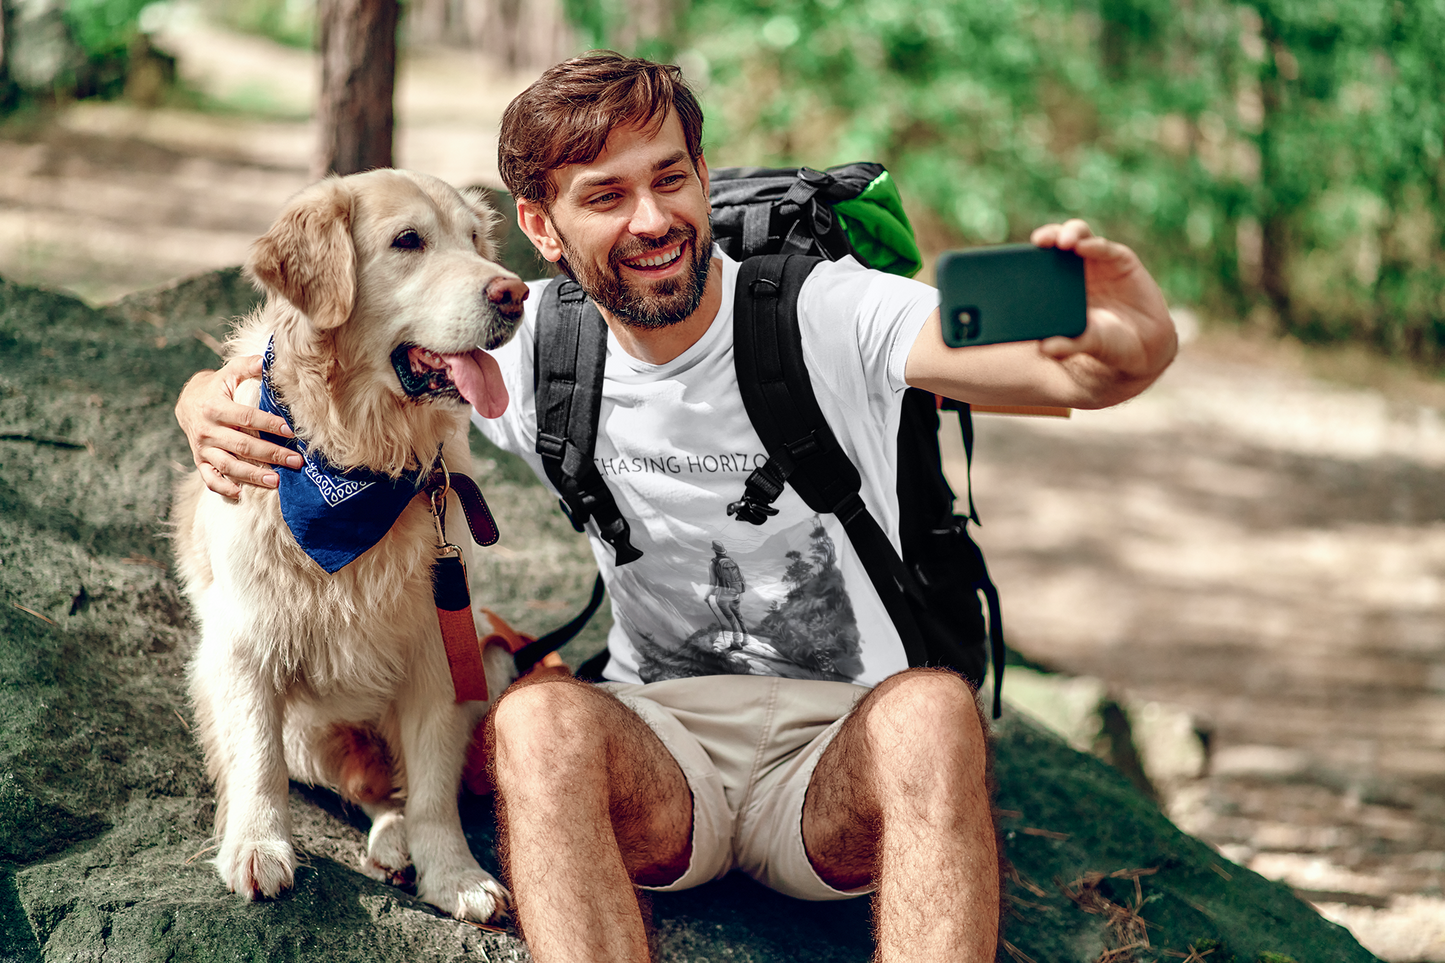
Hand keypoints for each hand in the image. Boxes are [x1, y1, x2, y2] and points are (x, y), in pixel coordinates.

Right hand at [175, 356, 303, 497]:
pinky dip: (223, 488)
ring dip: (253, 475)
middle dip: (271, 454)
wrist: (187, 402)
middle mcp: (207, 430)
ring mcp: (202, 448)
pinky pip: (209, 478)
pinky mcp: (200, 461)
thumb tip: (270, 360)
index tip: (291, 431)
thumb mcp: (230, 372)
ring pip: (228, 466)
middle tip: (296, 462)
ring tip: (277, 482)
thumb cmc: (218, 386)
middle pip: (242, 445)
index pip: (246, 418)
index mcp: (214, 407)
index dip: (269, 424)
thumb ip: (249, 366)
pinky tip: (241, 493)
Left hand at [1030, 219, 1177, 406]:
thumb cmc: (1108, 344)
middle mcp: (1075, 270)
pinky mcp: (1120, 260)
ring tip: (1063, 243)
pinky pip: (1105, 248)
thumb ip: (1066, 346)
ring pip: (1079, 236)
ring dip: (1069, 233)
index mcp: (1058, 288)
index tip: (1016, 257)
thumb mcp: (1086, 344)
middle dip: (1047, 236)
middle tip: (1040, 241)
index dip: (1028, 255)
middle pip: (1056, 242)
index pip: (1038, 263)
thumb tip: (1044, 349)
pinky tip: (1085, 247)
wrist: (1145, 346)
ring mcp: (1098, 262)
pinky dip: (1094, 245)